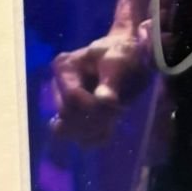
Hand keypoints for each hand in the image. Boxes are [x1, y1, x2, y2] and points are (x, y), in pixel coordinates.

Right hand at [50, 32, 150, 147]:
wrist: (132, 58)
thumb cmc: (124, 53)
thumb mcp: (120, 61)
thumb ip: (111, 80)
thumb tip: (104, 100)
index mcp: (65, 67)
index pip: (71, 98)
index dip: (93, 107)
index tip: (116, 105)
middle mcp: (59, 86)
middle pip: (68, 115)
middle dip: (95, 118)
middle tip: (118, 111)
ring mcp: (65, 103)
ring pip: (68, 130)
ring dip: (94, 130)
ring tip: (114, 118)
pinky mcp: (74, 117)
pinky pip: (76, 137)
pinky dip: (94, 137)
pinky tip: (109, 129)